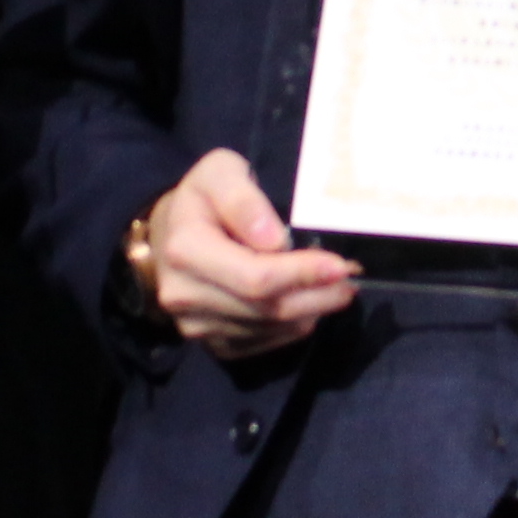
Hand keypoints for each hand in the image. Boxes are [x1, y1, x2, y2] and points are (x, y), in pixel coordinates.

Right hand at [136, 148, 359, 360]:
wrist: (167, 236)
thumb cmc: (202, 198)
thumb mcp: (220, 173)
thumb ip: (244, 200)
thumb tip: (275, 241)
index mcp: (186, 250)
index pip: (254, 277)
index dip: (301, 274)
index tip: (340, 266)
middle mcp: (184, 295)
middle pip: (266, 308)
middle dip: (316, 295)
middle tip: (350, 280)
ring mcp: (195, 326)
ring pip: (269, 328)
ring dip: (310, 311)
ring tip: (337, 289)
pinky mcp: (211, 343)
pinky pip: (263, 343)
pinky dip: (293, 326)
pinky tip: (308, 304)